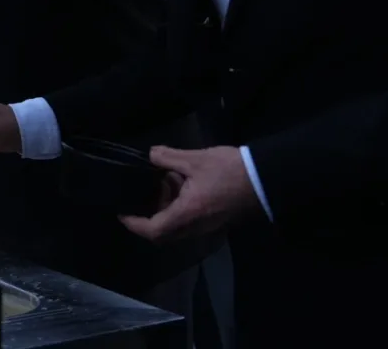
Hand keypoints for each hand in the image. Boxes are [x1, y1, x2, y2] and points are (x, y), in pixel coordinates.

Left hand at [119, 146, 261, 242]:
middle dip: (148, 216)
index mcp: (186, 214)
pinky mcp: (215, 221)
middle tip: (143, 194)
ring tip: (165, 183)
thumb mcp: (195, 159)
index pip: (153, 230)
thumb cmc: (229, 170)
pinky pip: (189, 222)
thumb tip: (150, 155)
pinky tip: (182, 185)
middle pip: (163, 232)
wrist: (265, 180)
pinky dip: (179, 208)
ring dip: (165, 209)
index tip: (122, 212)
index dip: (134, 224)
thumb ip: (168, 158)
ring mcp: (206, 226)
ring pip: (176, 227)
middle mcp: (194, 226)